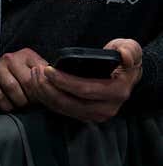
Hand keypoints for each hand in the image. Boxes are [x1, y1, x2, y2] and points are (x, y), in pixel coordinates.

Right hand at [0, 48, 46, 110]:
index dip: (46, 90)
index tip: (48, 98)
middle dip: (34, 98)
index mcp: (27, 55)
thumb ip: (47, 76)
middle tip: (36, 103)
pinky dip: (7, 105)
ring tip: (24, 104)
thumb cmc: (23, 76)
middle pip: (28, 82)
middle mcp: (11, 58)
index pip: (41, 73)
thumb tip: (62, 85)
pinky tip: (12, 106)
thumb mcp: (37, 71)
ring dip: (21, 102)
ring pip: (13, 88)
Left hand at [27, 39, 141, 121]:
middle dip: (48, 88)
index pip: (84, 90)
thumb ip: (129, 50)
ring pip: (62, 108)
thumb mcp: (131, 49)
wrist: (124, 75)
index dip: (63, 81)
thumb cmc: (123, 59)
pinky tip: (38, 84)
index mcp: (117, 92)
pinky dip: (46, 98)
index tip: (48, 69)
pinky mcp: (83, 116)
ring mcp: (94, 115)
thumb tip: (123, 55)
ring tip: (34, 75)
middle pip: (69, 103)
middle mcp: (107, 109)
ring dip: (44, 93)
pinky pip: (60, 110)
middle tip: (36, 71)